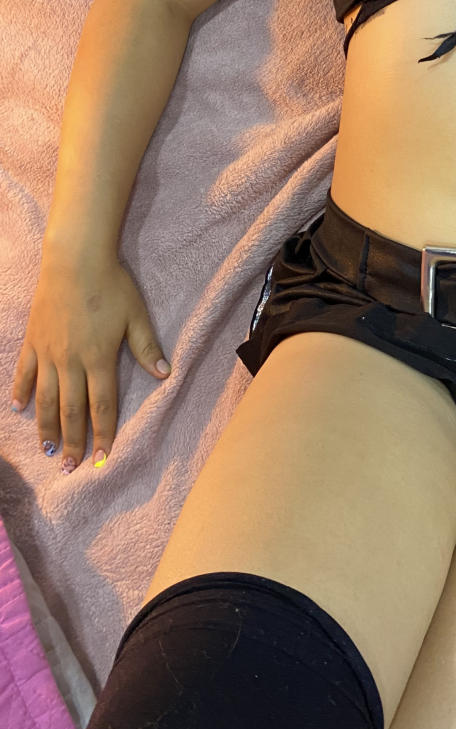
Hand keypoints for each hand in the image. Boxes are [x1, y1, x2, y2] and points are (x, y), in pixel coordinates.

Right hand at [10, 248, 171, 473]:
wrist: (75, 260)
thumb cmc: (111, 285)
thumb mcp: (136, 316)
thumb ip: (147, 348)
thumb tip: (166, 375)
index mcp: (99, 359)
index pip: (102, 406)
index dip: (103, 434)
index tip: (102, 459)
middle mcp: (71, 362)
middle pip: (71, 410)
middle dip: (73, 442)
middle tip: (70, 468)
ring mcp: (48, 353)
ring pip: (44, 399)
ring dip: (45, 427)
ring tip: (47, 451)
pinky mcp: (32, 341)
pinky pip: (24, 372)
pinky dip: (20, 392)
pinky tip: (18, 409)